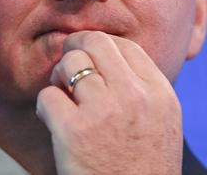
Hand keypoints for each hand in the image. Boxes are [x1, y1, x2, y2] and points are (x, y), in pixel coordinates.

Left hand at [36, 31, 182, 174]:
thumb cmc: (143, 169)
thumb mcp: (161, 124)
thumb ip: (142, 89)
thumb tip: (106, 54)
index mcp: (160, 94)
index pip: (125, 46)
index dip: (102, 48)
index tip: (91, 59)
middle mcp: (135, 97)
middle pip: (96, 43)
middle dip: (76, 48)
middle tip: (67, 64)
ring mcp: (104, 112)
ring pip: (70, 63)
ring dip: (60, 77)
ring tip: (63, 98)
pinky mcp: (74, 131)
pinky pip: (47, 96)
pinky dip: (45, 107)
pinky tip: (54, 122)